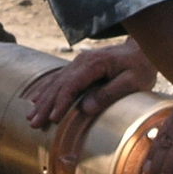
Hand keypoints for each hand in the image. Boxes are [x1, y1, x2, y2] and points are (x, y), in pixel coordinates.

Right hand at [23, 42, 156, 128]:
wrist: (142, 50)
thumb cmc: (141, 66)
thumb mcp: (133, 81)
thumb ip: (110, 93)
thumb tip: (86, 108)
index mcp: (94, 64)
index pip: (71, 85)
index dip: (60, 103)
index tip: (52, 119)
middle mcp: (82, 61)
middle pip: (58, 85)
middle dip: (45, 105)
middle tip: (33, 123)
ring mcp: (78, 63)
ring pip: (55, 82)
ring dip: (42, 100)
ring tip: (30, 116)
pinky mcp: (79, 67)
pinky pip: (58, 79)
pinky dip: (46, 91)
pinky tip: (37, 101)